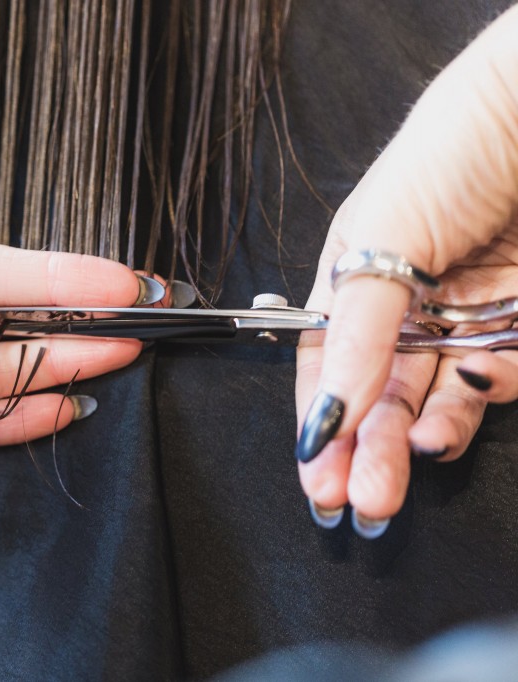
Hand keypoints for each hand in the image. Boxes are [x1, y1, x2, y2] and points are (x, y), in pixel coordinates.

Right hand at [295, 6, 517, 535]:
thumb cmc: (450, 152)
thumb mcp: (382, 238)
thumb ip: (355, 331)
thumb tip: (325, 411)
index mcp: (353, 281)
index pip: (324, 366)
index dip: (316, 421)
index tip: (314, 474)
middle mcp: (403, 308)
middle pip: (375, 394)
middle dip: (360, 450)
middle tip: (354, 500)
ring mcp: (461, 320)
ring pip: (428, 400)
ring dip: (407, 445)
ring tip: (389, 486)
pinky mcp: (515, 326)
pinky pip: (491, 381)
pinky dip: (468, 409)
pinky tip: (443, 432)